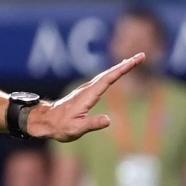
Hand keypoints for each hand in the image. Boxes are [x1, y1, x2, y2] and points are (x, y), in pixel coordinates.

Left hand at [26, 54, 145, 141]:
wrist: (44, 121)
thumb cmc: (59, 126)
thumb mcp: (76, 130)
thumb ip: (92, 124)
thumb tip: (109, 120)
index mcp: (88, 95)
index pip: (109, 79)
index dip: (122, 69)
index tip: (135, 60)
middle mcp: (87, 89)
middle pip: (110, 73)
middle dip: (126, 64)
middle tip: (141, 56)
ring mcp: (86, 89)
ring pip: (106, 75)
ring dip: (120, 67)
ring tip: (134, 60)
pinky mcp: (85, 92)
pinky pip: (102, 79)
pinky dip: (112, 73)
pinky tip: (116, 72)